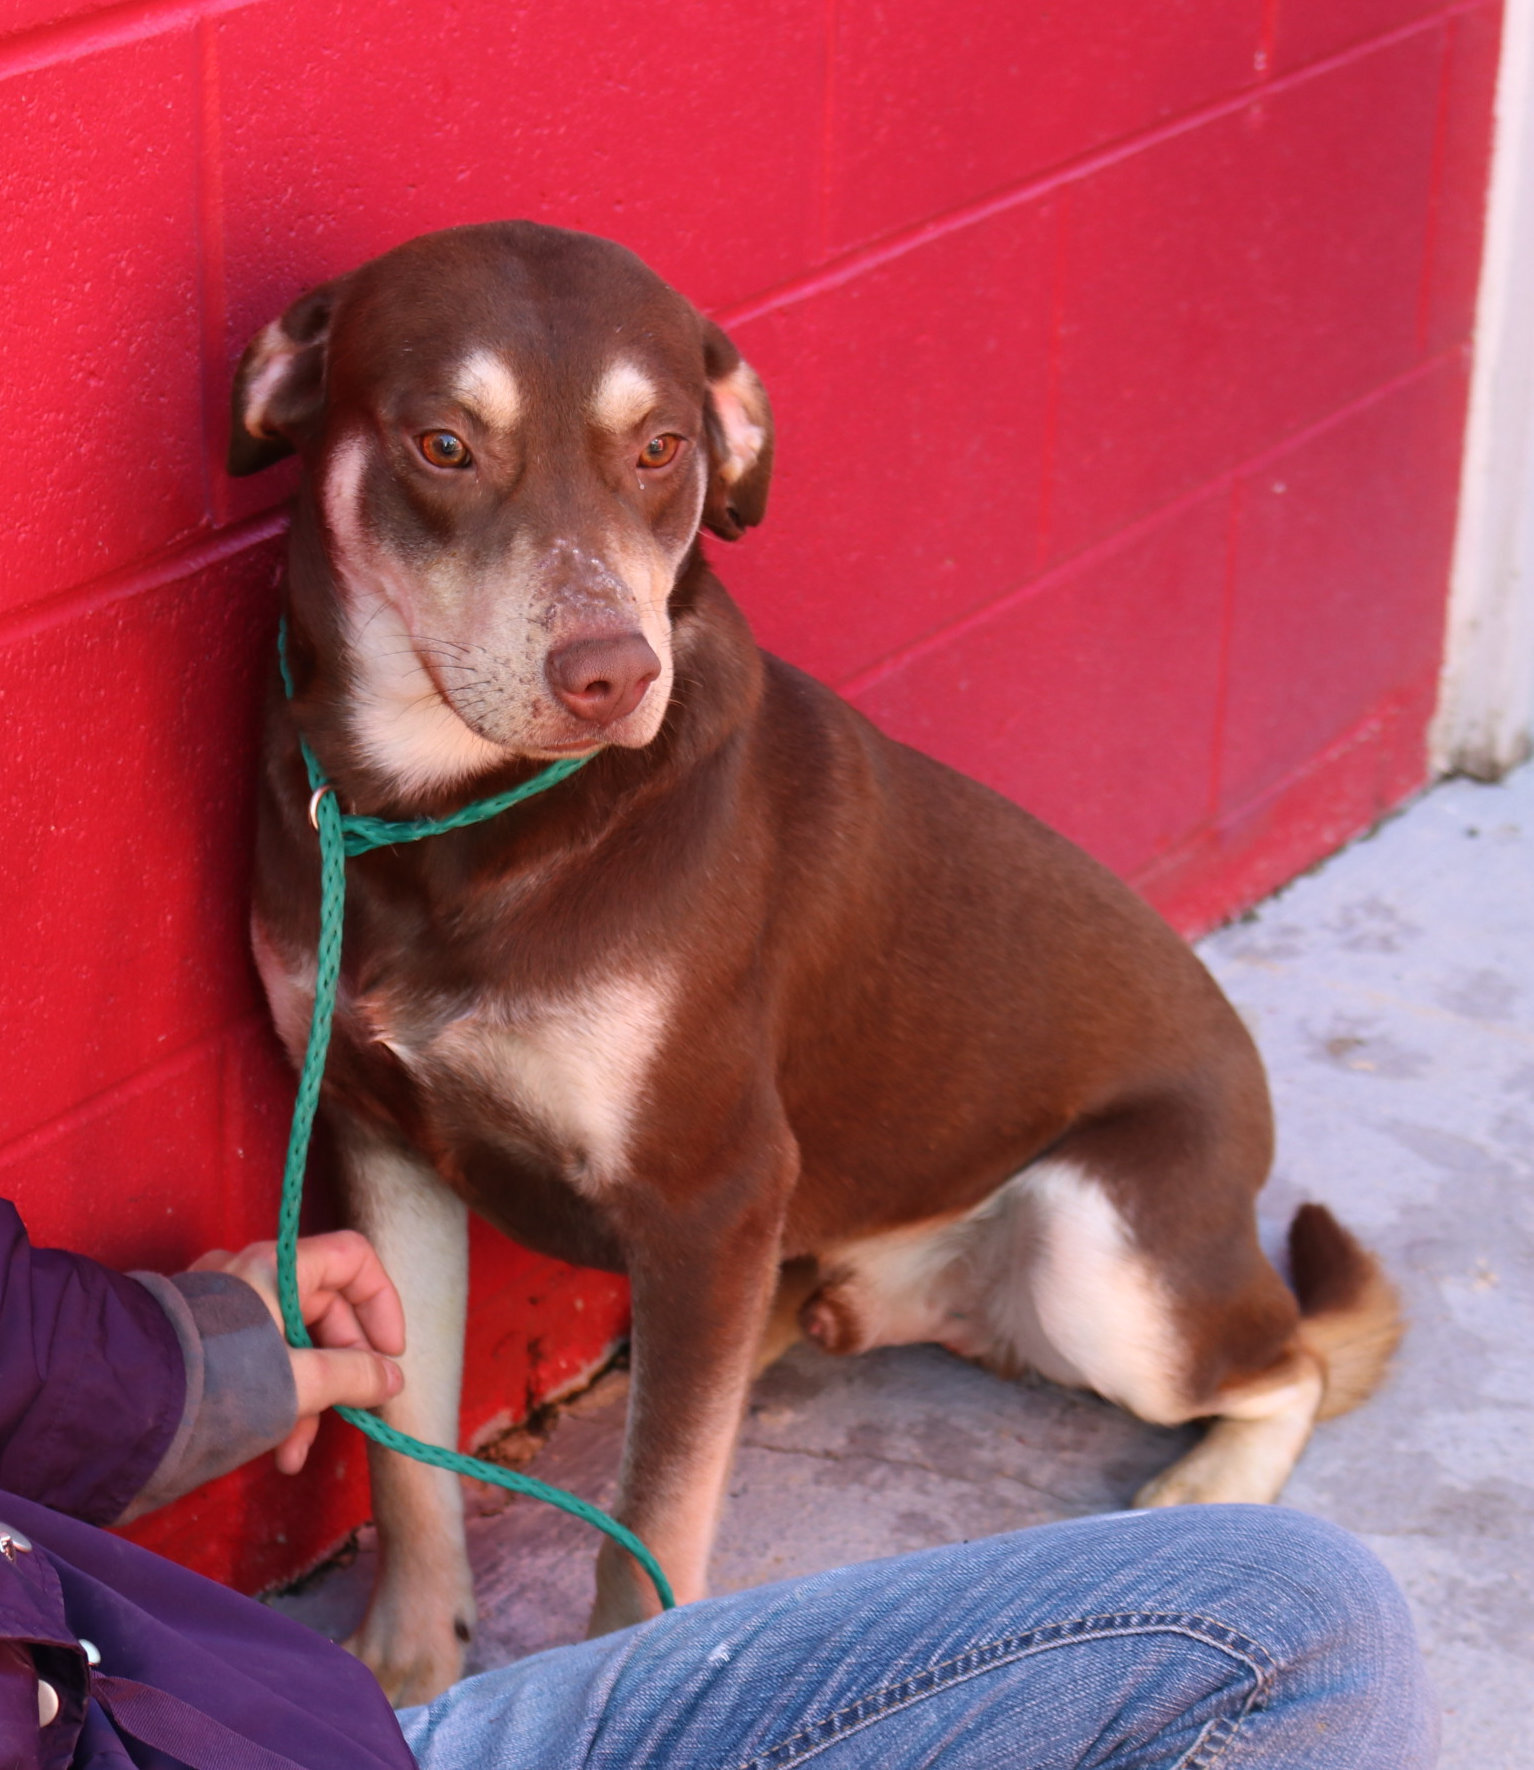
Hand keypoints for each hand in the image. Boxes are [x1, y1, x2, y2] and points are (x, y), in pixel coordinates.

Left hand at [190, 1231, 405, 1473]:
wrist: (114, 1412)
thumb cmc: (214, 1388)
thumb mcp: (295, 1384)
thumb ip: (353, 1376)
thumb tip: (391, 1377)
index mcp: (276, 1267)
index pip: (353, 1259)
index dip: (381, 1303)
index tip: (389, 1356)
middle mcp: (249, 1276)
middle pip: (324, 1309)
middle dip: (341, 1369)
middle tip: (349, 1414)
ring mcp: (220, 1307)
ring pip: (288, 1342)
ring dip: (306, 1396)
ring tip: (294, 1452)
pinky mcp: (197, 1341)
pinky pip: (253, 1358)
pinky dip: (271, 1396)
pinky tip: (271, 1447)